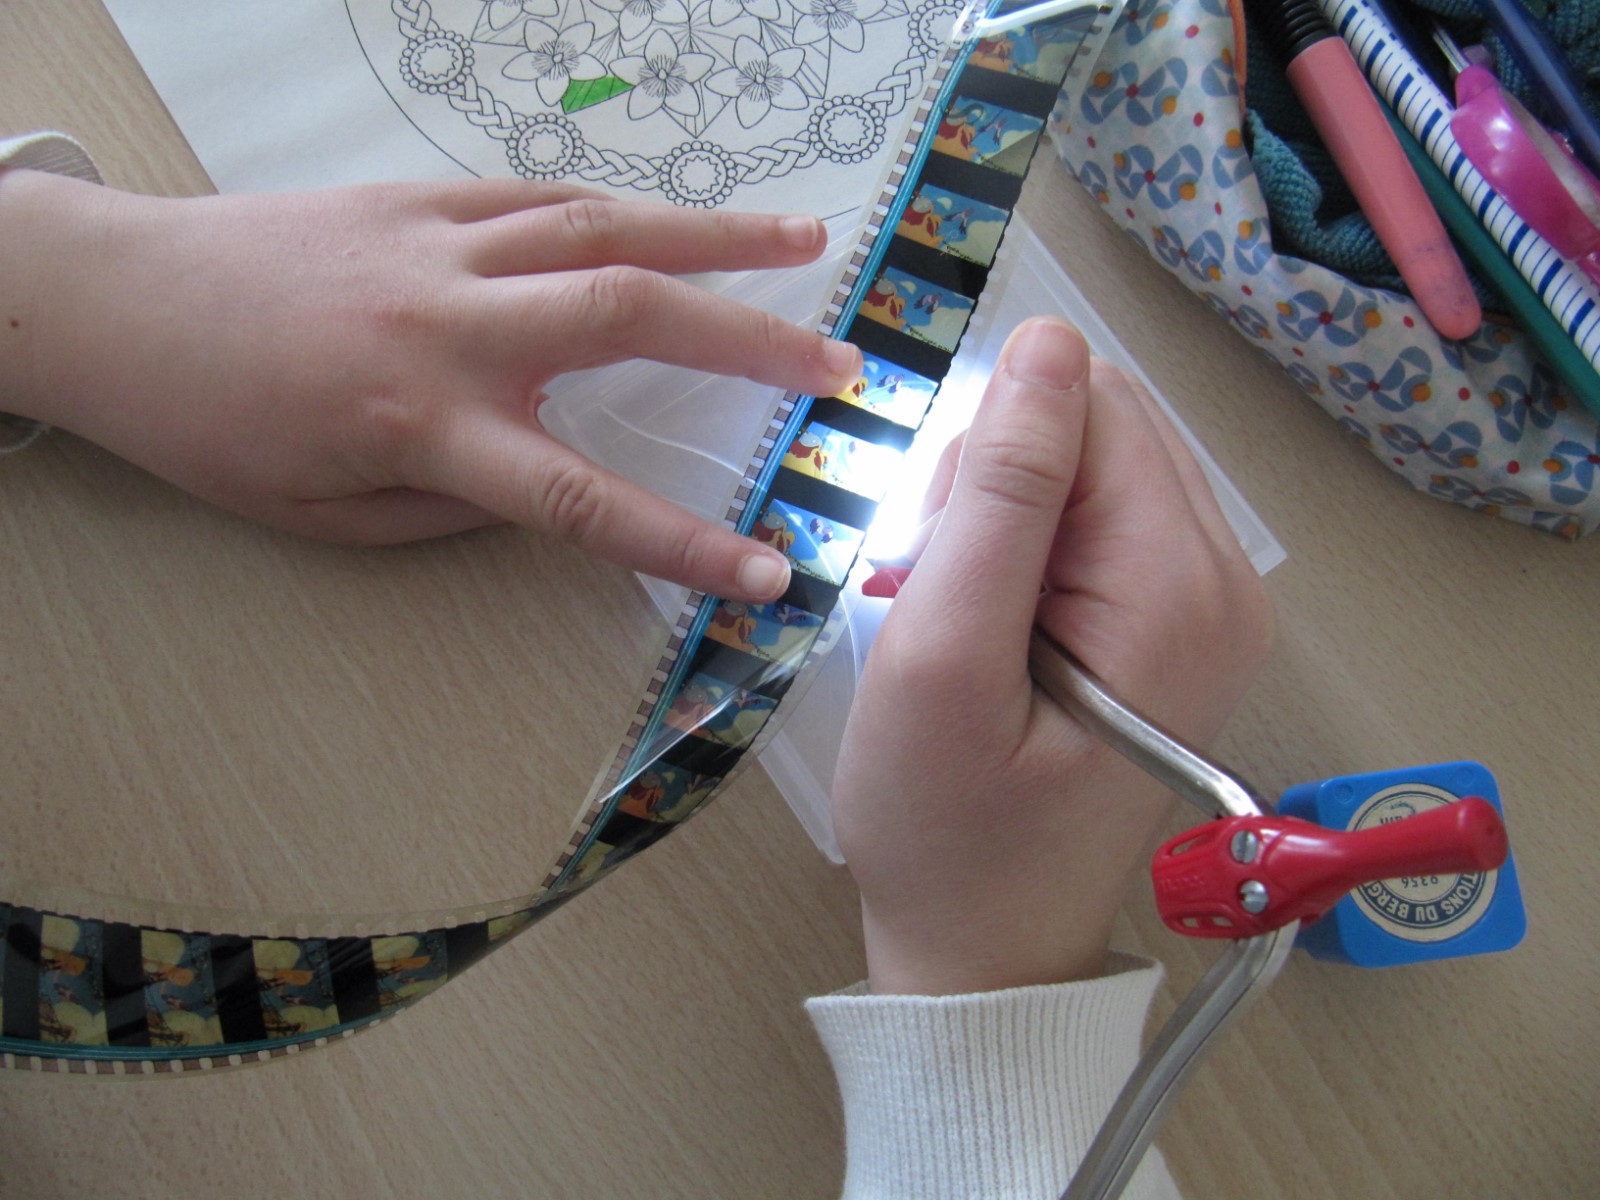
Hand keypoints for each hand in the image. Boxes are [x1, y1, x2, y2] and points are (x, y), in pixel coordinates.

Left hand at [0, 170, 861, 600]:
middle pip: (626, 317)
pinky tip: (677, 219)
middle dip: (749, 342)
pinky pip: (544, 196)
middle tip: (841, 362)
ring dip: (715, 235)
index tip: (768, 572)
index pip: (578, 494)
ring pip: (603, 228)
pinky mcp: (421, 196)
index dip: (683, 539)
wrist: (117, 302)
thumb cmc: (215, 426)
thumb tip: (545, 486)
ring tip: (804, 238)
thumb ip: (455, 506)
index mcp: (420, 424)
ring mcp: (440, 244)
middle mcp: (447, 324)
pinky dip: (625, 208)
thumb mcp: (332, 515)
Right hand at [831, 318, 1273, 994]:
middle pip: (1102, 426)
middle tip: (945, 594)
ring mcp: (1215, 604)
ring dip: (1007, 515)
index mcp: (1178, 582)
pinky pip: (1105, 520)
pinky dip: (1032, 550)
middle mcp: (1226, 579)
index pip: (1089, 403)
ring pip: (1098, 465)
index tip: (937, 555)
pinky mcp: (1185, 623)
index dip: (990, 453)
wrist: (984, 946)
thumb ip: (999, 492)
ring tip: (965, 619)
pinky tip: (995, 624)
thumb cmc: (943, 822)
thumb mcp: (944, 654)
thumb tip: (1050, 340)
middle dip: (999, 479)